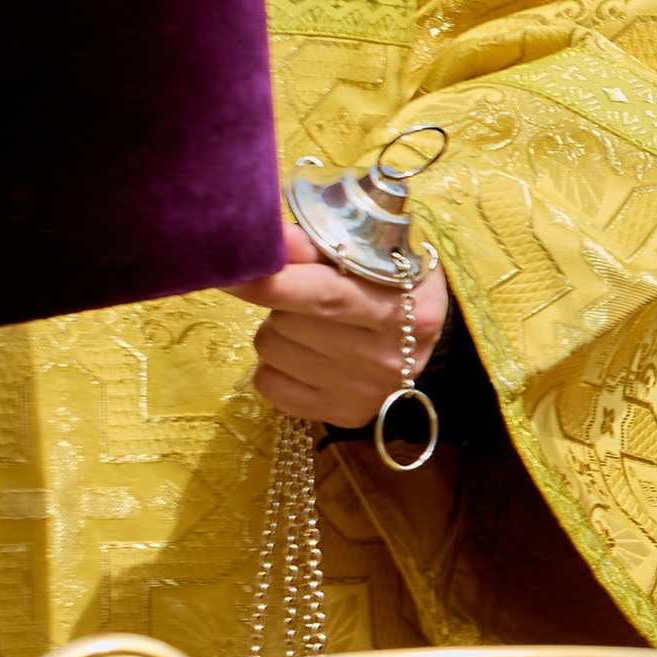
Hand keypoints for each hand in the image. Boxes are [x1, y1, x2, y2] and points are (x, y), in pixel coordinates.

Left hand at [226, 220, 449, 430]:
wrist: (420, 331)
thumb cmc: (392, 277)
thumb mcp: (369, 249)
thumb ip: (318, 243)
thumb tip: (275, 240)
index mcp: (405, 308)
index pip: (324, 296)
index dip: (274, 281)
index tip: (235, 266)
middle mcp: (390, 358)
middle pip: (288, 323)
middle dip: (279, 299)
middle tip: (303, 292)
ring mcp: (366, 393)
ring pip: (271, 351)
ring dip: (275, 329)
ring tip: (306, 321)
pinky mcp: (343, 416)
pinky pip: (269, 385)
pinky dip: (273, 364)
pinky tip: (302, 352)